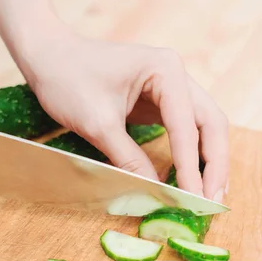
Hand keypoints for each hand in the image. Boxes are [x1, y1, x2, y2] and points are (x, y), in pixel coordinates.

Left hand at [18, 30, 228, 201]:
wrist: (48, 58)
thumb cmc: (68, 80)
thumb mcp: (98, 125)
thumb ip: (129, 159)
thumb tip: (154, 193)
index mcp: (165, 70)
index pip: (187, 126)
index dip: (191, 167)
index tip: (194, 200)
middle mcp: (175, 74)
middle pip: (210, 123)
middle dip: (213, 164)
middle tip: (212, 202)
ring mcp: (169, 86)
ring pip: (203, 126)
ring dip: (207, 160)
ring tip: (210, 195)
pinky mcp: (158, 99)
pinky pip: (184, 128)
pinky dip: (190, 153)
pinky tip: (191, 177)